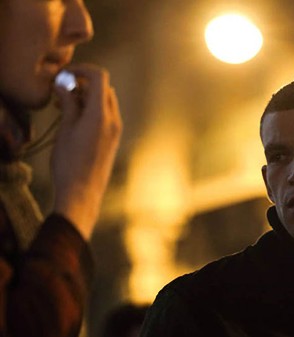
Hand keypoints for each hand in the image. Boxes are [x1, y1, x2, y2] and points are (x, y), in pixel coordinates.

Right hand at [51, 64, 121, 239]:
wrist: (83, 193)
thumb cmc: (70, 162)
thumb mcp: (65, 129)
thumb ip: (68, 103)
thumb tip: (63, 83)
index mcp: (102, 115)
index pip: (100, 78)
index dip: (82, 70)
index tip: (65, 74)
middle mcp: (114, 120)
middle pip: (104, 89)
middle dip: (83, 85)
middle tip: (61, 91)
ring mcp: (116, 130)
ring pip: (105, 102)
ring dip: (86, 98)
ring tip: (63, 105)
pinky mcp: (113, 139)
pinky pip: (106, 116)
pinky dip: (92, 110)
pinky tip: (74, 119)